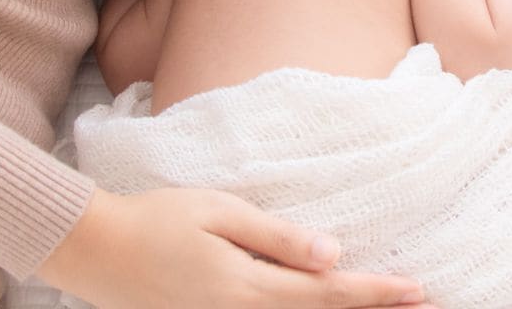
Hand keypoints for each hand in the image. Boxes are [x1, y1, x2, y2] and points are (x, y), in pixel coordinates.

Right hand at [36, 187, 431, 308]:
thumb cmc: (155, 218)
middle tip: (418, 301)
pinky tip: (321, 308)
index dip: (374, 293)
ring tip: (380, 307)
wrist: (93, 251)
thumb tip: (332, 254)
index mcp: (245, 288)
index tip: (415, 289)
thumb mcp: (219, 212)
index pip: (326, 293)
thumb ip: (276, 237)